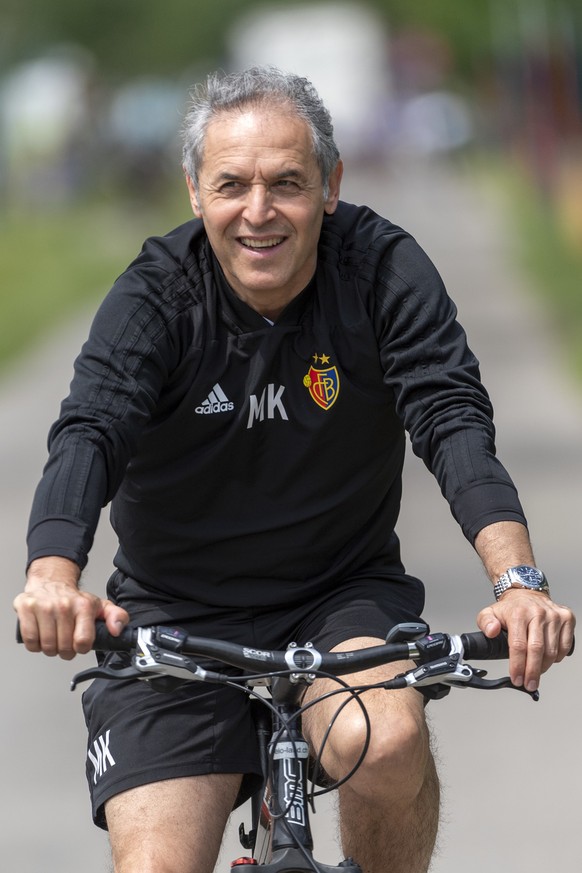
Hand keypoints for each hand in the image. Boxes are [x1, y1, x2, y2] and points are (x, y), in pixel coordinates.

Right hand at [14, 556, 128, 659]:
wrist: (51, 582)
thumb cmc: (74, 600)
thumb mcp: (100, 606)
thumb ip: (117, 617)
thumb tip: (117, 630)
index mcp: (84, 605)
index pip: (83, 641)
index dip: (81, 649)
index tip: (79, 644)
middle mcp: (64, 605)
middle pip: (63, 647)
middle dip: (65, 651)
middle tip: (65, 642)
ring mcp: (44, 606)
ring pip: (46, 646)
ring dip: (50, 649)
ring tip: (53, 639)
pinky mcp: (26, 607)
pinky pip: (30, 640)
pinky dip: (35, 645)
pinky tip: (40, 636)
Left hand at [477, 589, 574, 691]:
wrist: (528, 593)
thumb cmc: (511, 608)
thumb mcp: (490, 612)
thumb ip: (485, 622)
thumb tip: (491, 631)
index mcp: (518, 613)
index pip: (518, 645)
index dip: (517, 665)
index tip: (516, 678)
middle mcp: (538, 613)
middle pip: (537, 650)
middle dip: (532, 672)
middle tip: (528, 684)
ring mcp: (554, 615)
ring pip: (552, 651)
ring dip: (544, 667)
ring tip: (535, 673)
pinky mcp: (566, 618)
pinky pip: (565, 645)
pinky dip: (557, 657)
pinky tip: (548, 659)